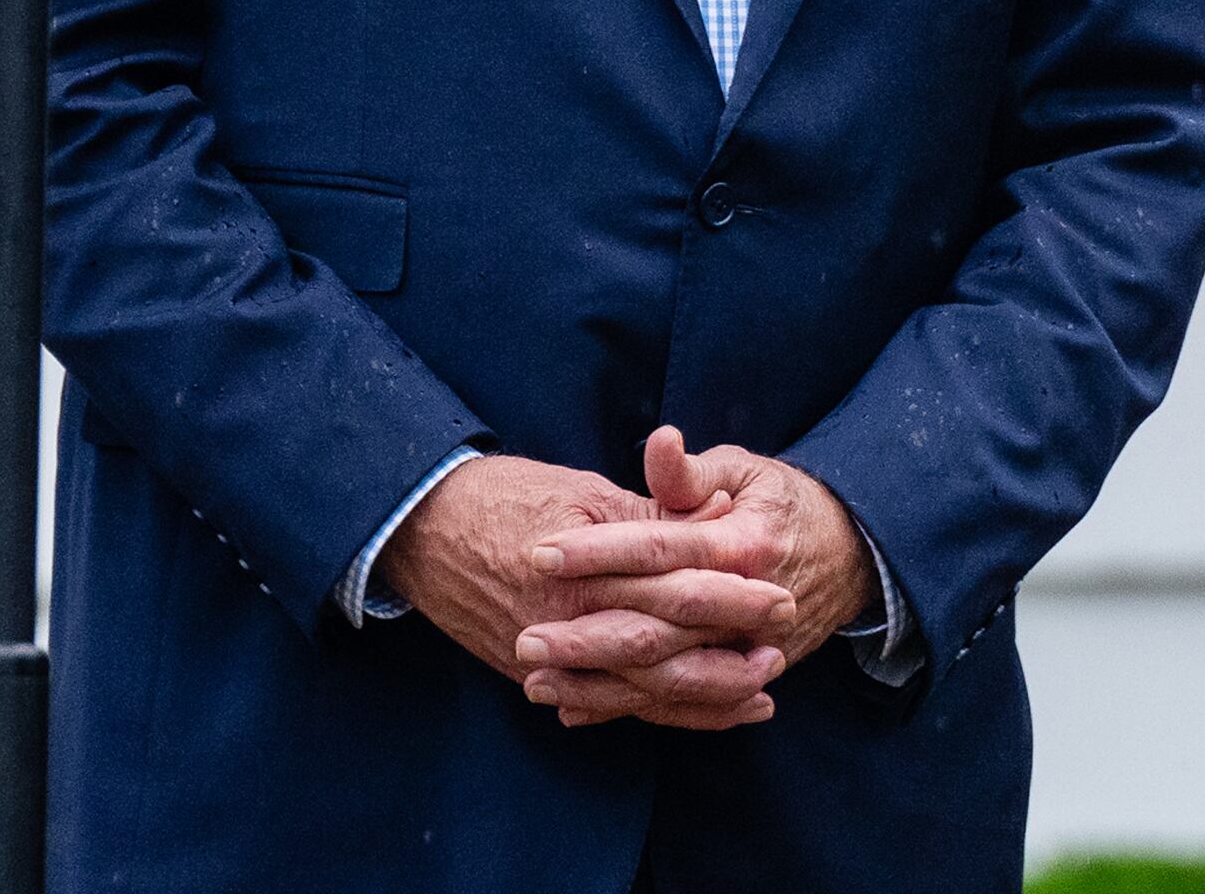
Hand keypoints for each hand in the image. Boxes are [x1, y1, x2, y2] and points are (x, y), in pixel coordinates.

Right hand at [381, 453, 792, 731]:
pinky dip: (649, 711)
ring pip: (635, 690)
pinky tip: (691, 713)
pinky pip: (601, 702)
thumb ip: (655, 509)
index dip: (732, 594)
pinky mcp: (532, 673)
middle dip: (726, 657)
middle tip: (780, 655)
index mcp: (586, 568)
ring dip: (700, 697)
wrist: (423, 527)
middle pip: (661, 647)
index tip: (781, 596)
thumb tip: (722, 512)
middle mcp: (566, 619)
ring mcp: (548, 654)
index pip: (674, 587)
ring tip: (756, 696)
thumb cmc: (509, 495)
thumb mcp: (587, 491)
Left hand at [514, 426, 875, 728]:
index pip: (660, 549)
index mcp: (742, 543)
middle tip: (525, 635)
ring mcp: (748, 647)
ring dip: (596, 681)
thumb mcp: (749, 472)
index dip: (599, 552)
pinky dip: (625, 708)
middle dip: (586, 634)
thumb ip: (692, 473)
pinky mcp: (744, 673)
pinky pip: (679, 702)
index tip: (540, 552)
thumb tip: (658, 443)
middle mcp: (745, 602)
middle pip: (656, 625)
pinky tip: (572, 708)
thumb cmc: (787, 504)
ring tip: (534, 678)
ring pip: (663, 676)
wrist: (855, 555)